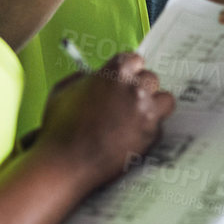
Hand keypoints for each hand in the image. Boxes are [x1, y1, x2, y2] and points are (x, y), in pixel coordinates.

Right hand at [37, 53, 174, 187]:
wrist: (65, 164)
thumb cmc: (60, 128)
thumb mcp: (63, 90)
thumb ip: (83, 78)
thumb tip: (93, 77)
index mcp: (116, 72)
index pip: (135, 59)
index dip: (128, 70)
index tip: (126, 78)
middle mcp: (136, 89)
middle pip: (151, 79)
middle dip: (140, 88)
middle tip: (127, 100)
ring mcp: (146, 113)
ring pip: (164, 100)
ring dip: (154, 106)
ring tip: (138, 116)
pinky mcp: (151, 136)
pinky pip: (159, 126)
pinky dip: (149, 129)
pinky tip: (132, 136)